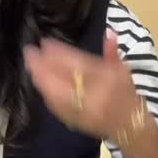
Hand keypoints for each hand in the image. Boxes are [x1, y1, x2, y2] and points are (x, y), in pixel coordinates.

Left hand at [23, 30, 140, 141]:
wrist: (128, 126)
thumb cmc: (125, 95)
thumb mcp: (122, 70)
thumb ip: (111, 51)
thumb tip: (109, 31)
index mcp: (105, 80)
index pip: (77, 63)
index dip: (58, 52)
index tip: (44, 42)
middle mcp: (91, 95)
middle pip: (61, 77)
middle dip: (42, 64)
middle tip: (29, 51)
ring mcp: (80, 109)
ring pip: (54, 92)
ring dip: (40, 78)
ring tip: (30, 65)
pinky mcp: (72, 120)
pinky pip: (54, 105)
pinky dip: (45, 92)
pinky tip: (38, 82)